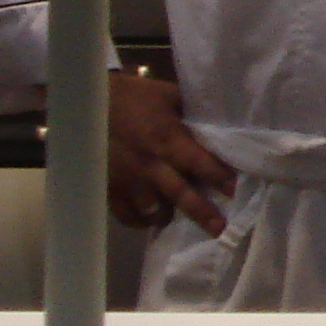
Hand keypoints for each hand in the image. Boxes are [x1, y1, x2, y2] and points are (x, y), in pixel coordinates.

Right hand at [106, 69, 235, 237]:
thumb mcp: (168, 95)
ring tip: (181, 219)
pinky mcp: (109, 188)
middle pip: (180, 194)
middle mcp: (149, 165)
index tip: (237, 191)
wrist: (88, 103)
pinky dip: (141, 221)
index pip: (199, 163)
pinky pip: (126, 215)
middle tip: (220, 230)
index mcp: (167, 139)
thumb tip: (221, 121)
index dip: (219, 178)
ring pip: (153, 210)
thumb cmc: (134, 96)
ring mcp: (128, 180)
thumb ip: (193, 112)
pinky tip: (151, 218)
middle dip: (202, 213)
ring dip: (169, 216)